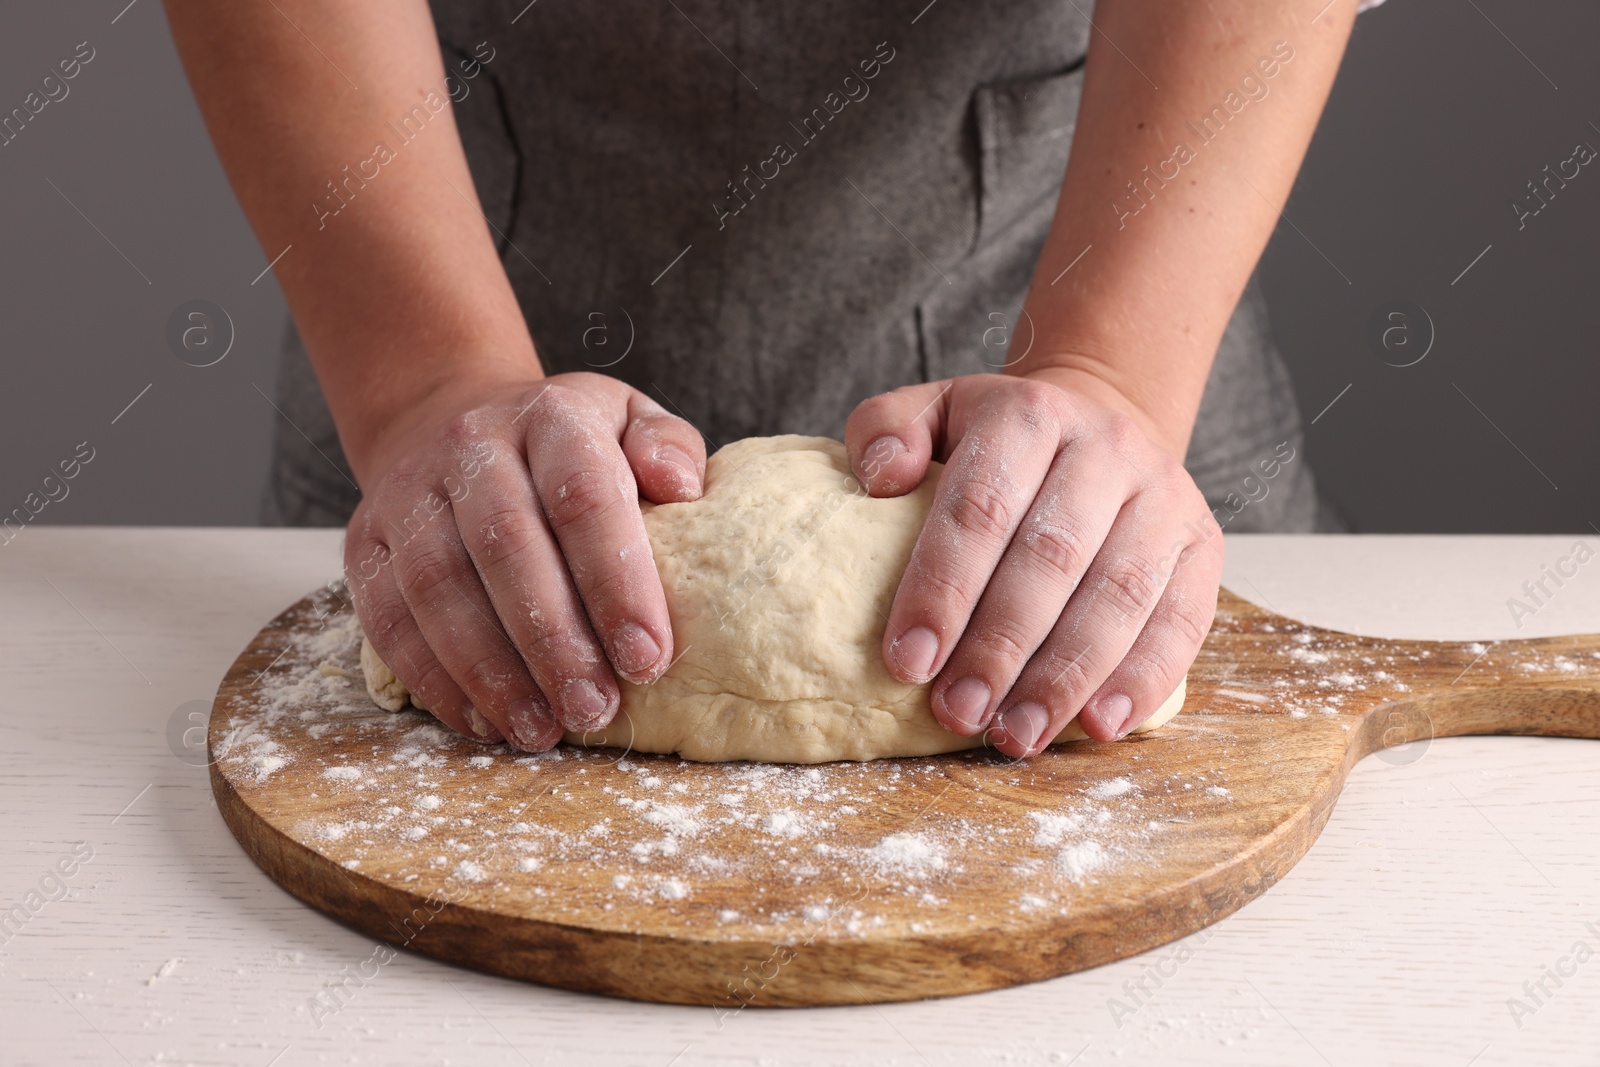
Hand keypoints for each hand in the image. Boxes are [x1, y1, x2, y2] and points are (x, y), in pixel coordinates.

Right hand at [343, 372, 704, 750]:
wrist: (447, 419)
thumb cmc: (565, 447)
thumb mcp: (628, 422)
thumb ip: (669, 447)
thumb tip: (683, 488)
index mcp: (551, 417)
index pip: (584, 497)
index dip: (617, 583)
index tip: (648, 658)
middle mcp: (471, 446)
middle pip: (507, 547)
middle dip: (555, 642)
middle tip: (595, 709)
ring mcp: (408, 493)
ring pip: (440, 588)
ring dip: (493, 672)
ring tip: (542, 730)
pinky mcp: (364, 541)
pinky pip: (389, 618)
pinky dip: (435, 679)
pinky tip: (484, 722)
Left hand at [845, 371, 1222, 756]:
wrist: (1098, 425)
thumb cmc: (1000, 444)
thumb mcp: (933, 415)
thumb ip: (885, 432)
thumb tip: (880, 479)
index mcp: (1029, 414)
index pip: (980, 506)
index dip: (943, 589)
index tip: (907, 663)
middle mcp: (1106, 448)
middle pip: (1051, 558)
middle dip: (1000, 648)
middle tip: (958, 713)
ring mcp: (1164, 497)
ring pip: (1120, 595)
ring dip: (1066, 677)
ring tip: (1017, 733)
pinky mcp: (1203, 545)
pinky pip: (1182, 620)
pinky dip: (1142, 680)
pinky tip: (1098, 726)